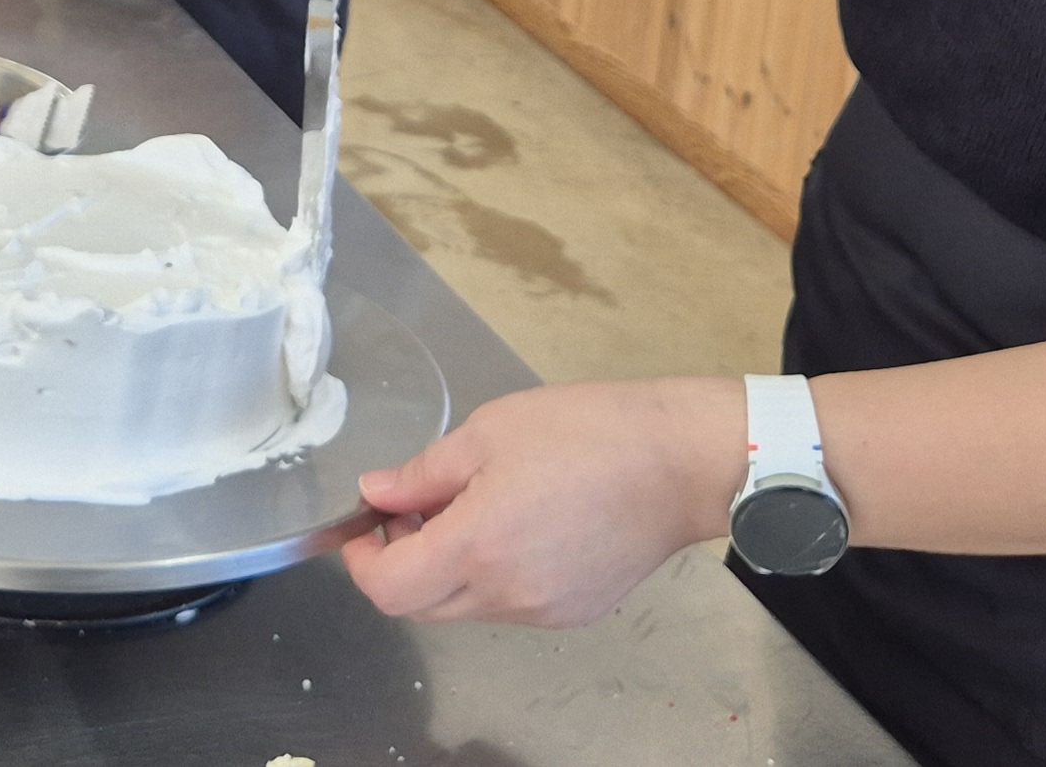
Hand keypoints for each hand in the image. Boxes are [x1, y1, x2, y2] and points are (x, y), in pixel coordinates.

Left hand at [341, 379, 741, 626]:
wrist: (681, 463)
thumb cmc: (589, 433)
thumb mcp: (490, 432)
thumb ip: (423, 473)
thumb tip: (374, 493)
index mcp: (478, 547)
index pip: (389, 589)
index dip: (363, 561)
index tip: (367, 525)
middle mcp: (506, 595)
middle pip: (421, 606)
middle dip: (403, 562)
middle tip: (415, 509)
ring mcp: (543, 612)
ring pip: (465, 608)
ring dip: (449, 569)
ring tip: (475, 508)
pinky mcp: (574, 614)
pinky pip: (510, 606)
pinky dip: (494, 577)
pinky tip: (520, 528)